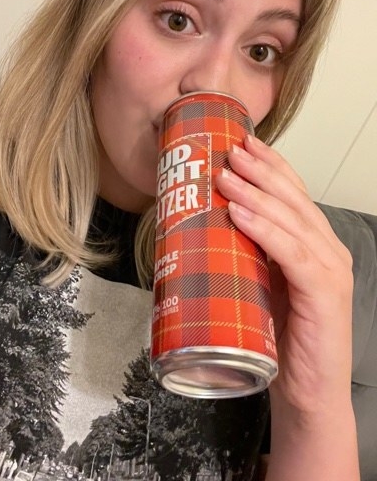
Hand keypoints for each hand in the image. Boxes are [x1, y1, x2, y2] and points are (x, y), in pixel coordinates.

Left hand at [214, 134, 352, 411]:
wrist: (305, 393)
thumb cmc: (279, 337)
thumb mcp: (258, 284)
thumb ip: (245, 254)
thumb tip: (204, 226)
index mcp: (315, 245)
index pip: (295, 194)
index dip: (270, 165)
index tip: (242, 142)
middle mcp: (329, 251)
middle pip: (294, 200)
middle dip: (260, 171)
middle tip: (230, 151)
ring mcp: (330, 272)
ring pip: (293, 222)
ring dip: (257, 195)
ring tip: (227, 176)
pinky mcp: (324, 297)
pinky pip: (294, 255)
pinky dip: (267, 232)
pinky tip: (242, 215)